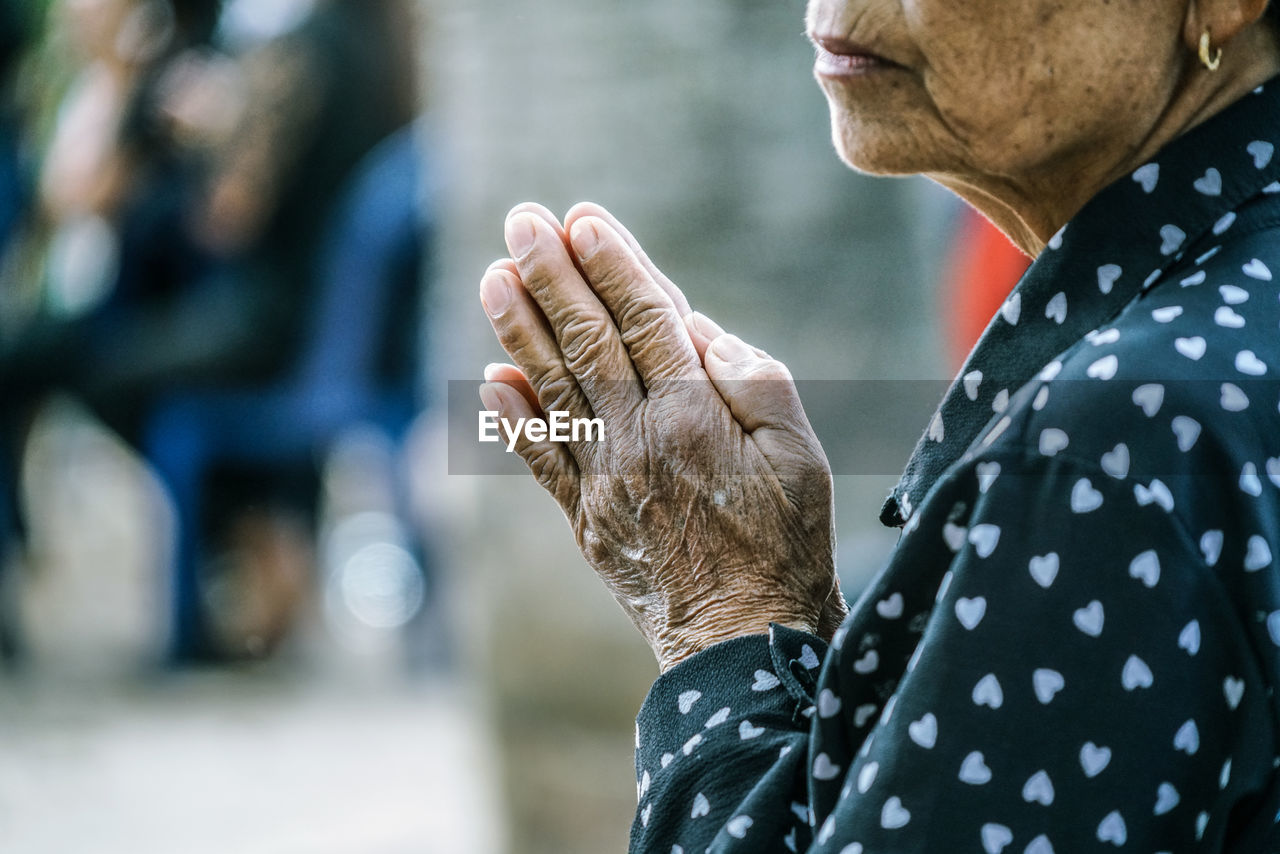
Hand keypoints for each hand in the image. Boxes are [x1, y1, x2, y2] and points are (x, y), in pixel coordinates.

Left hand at [479, 202, 846, 670]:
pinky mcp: (586, 520)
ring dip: (521, 328)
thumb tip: (695, 331)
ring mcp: (604, 482)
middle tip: (522, 220)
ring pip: (553, 389)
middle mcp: (638, 441)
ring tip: (494, 274)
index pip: (645, 322)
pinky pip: (542, 459)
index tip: (582, 220)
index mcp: (695, 417)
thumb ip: (754, 381)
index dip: (613, 266)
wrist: (743, 643)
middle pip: (588, 342)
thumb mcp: (800, 454)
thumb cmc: (787, 542)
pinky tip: (492, 378)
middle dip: (553, 276)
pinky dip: (514, 417)